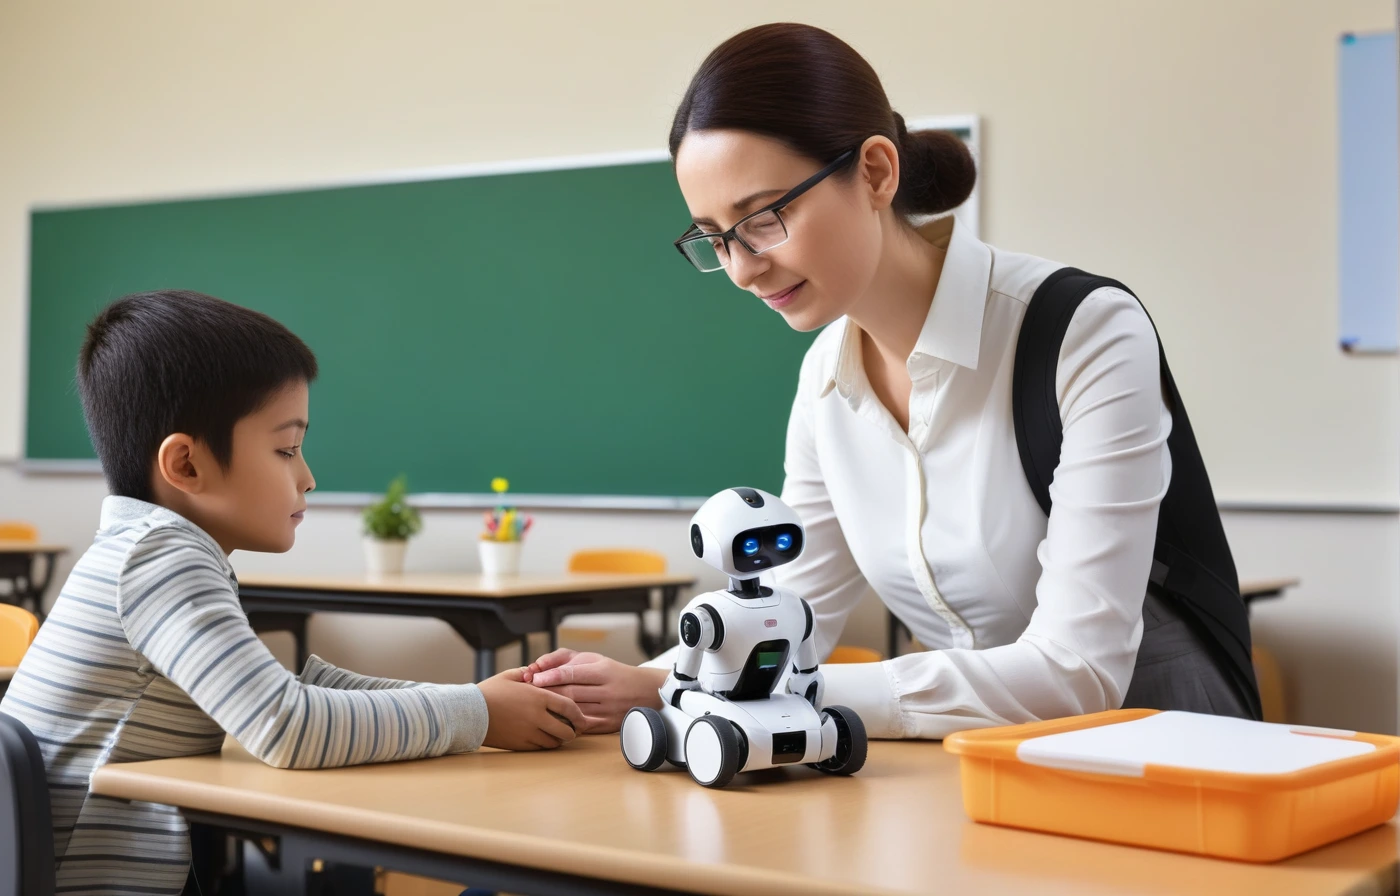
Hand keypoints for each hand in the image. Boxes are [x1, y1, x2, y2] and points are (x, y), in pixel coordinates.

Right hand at [477, 667, 584, 750]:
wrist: (470, 713)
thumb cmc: (490, 692)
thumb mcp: (510, 676)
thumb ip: (528, 673)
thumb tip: (538, 672)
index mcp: (538, 697)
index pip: (569, 707)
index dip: (579, 715)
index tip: (582, 718)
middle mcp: (537, 716)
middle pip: (566, 730)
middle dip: (573, 731)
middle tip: (575, 730)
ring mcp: (529, 732)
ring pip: (554, 741)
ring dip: (560, 740)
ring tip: (561, 736)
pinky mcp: (520, 744)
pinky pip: (541, 748)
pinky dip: (547, 745)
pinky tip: (546, 740)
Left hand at [524, 649, 667, 733]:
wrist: (646, 691)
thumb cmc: (612, 672)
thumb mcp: (592, 658)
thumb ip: (564, 658)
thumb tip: (539, 664)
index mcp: (603, 671)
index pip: (571, 674)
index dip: (550, 677)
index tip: (533, 678)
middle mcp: (607, 691)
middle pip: (570, 694)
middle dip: (547, 693)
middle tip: (528, 693)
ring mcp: (609, 710)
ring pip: (575, 711)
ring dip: (554, 710)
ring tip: (535, 707)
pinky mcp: (609, 725)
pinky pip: (582, 726)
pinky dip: (566, 723)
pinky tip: (552, 720)